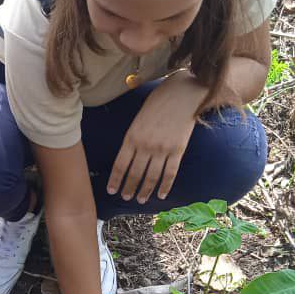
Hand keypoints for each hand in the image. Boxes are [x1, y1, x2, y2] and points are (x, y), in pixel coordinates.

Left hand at [107, 73, 204, 203]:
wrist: (182, 93)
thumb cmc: (158, 102)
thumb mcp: (138, 119)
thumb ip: (133, 138)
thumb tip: (129, 157)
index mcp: (132, 137)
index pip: (120, 165)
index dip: (116, 180)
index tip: (112, 190)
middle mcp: (146, 145)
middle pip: (134, 174)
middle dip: (128, 188)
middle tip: (125, 198)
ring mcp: (162, 149)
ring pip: (151, 177)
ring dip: (144, 191)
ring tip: (140, 200)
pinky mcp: (178, 150)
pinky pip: (170, 174)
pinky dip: (165, 187)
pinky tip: (161, 195)